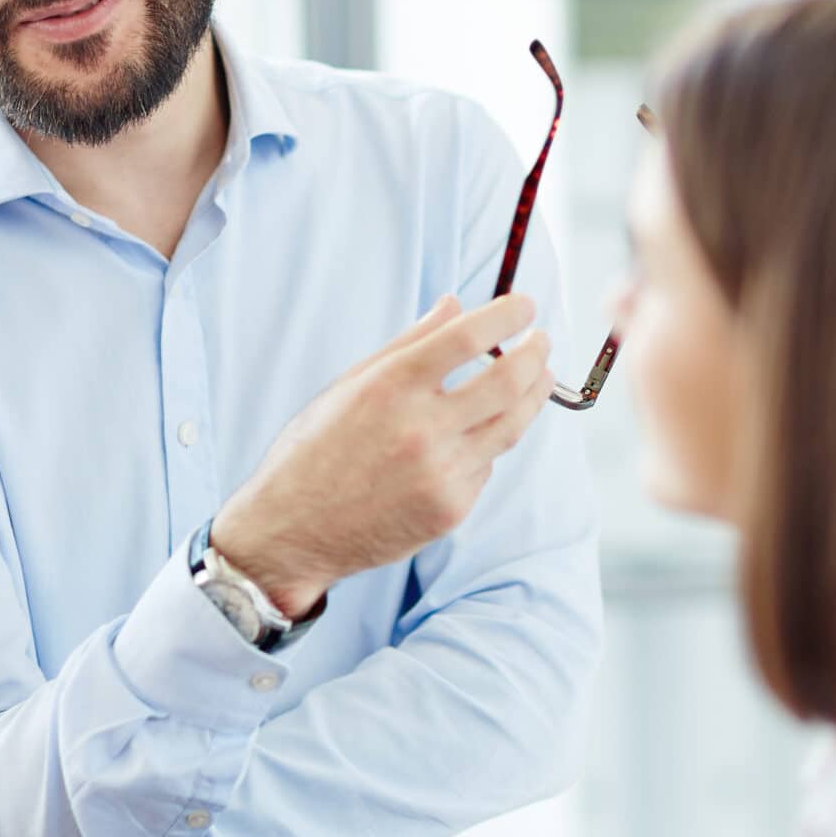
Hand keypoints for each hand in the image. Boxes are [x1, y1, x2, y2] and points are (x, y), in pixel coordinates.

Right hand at [212, 293, 554, 618]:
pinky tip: (476, 436)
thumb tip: (454, 304)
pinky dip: (486, 446)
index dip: (507, 314)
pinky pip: (485, 467)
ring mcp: (440, 473)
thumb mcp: (349, 386)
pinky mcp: (450, 510)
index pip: (468, 336)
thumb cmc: (314, 451)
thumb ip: (407, 343)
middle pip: (507, 380)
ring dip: (533, 396)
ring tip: (540, 377)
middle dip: (536, 353)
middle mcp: (420, 428)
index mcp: (391, 386)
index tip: (525, 304)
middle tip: (543, 340)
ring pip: (511, 426)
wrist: (292, 531)